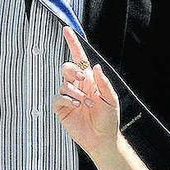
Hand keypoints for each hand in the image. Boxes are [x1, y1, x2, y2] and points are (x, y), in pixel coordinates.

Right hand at [53, 26, 120, 155]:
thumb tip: (95, 66)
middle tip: (84, 80)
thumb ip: (103, 83)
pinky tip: (76, 106)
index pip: (80, 59)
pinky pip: (58, 98)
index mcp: (90, 81)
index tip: (66, 30)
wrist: (102, 139)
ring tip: (86, 104)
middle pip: (67, 68)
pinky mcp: (62, 108)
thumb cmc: (109, 120)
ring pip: (64, 84)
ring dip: (76, 92)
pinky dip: (67, 100)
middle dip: (73, 71)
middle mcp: (78, 86)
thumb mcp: (111, 100)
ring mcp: (69, 97)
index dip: (73, 44)